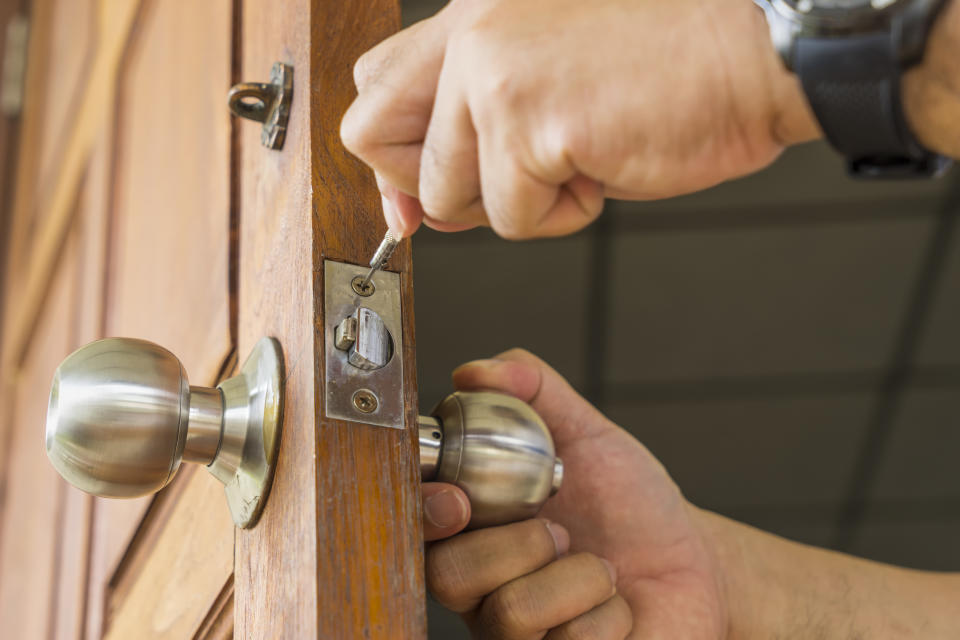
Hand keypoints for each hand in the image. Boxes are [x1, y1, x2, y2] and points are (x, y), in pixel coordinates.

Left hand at [341, 0, 818, 239]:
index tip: (415, 193)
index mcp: (475, 15)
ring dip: (516, 202)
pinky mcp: (529, 122)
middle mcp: (472, 34)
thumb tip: (424, 203)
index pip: (376, 83)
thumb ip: (478, 121)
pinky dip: (561, 215)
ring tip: (580, 158)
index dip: (391, 151)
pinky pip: (509, 218)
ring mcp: (494, 75)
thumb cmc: (671, 62)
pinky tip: (604, 164)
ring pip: (447, 195)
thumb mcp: (551, 71)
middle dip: (428, 186)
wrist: (756, 51)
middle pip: (373, 136)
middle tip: (499, 182)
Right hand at [421, 349, 727, 638]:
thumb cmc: (631, 504)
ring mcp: (517, 638)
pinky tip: (617, 608)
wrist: (695, 564)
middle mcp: (483, 591)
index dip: (426, 513)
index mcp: (475, 532)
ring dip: (576, 578)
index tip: (459, 498)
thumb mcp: (587, 434)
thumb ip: (534, 390)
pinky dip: (608, 614)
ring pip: (510, 613)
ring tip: (600, 569)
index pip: (417, 527)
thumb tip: (474, 372)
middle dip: (520, 544)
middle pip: (449, 576)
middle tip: (561, 531)